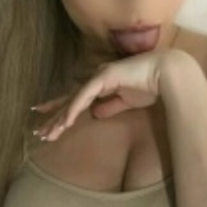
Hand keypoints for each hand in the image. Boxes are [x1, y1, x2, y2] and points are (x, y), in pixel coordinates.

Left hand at [31, 50, 170, 141]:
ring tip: (48, 133)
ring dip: (60, 118)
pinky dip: (74, 109)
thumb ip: (111, 106)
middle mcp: (96, 78)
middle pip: (70, 100)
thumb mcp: (127, 101)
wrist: (166, 74)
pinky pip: (84, 97)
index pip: (76, 98)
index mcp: (101, 84)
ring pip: (73, 100)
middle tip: (40, 132)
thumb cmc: (151, 85)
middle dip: (55, 117)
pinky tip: (66, 122)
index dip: (61, 108)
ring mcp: (98, 77)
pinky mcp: (103, 78)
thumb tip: (96, 114)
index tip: (47, 117)